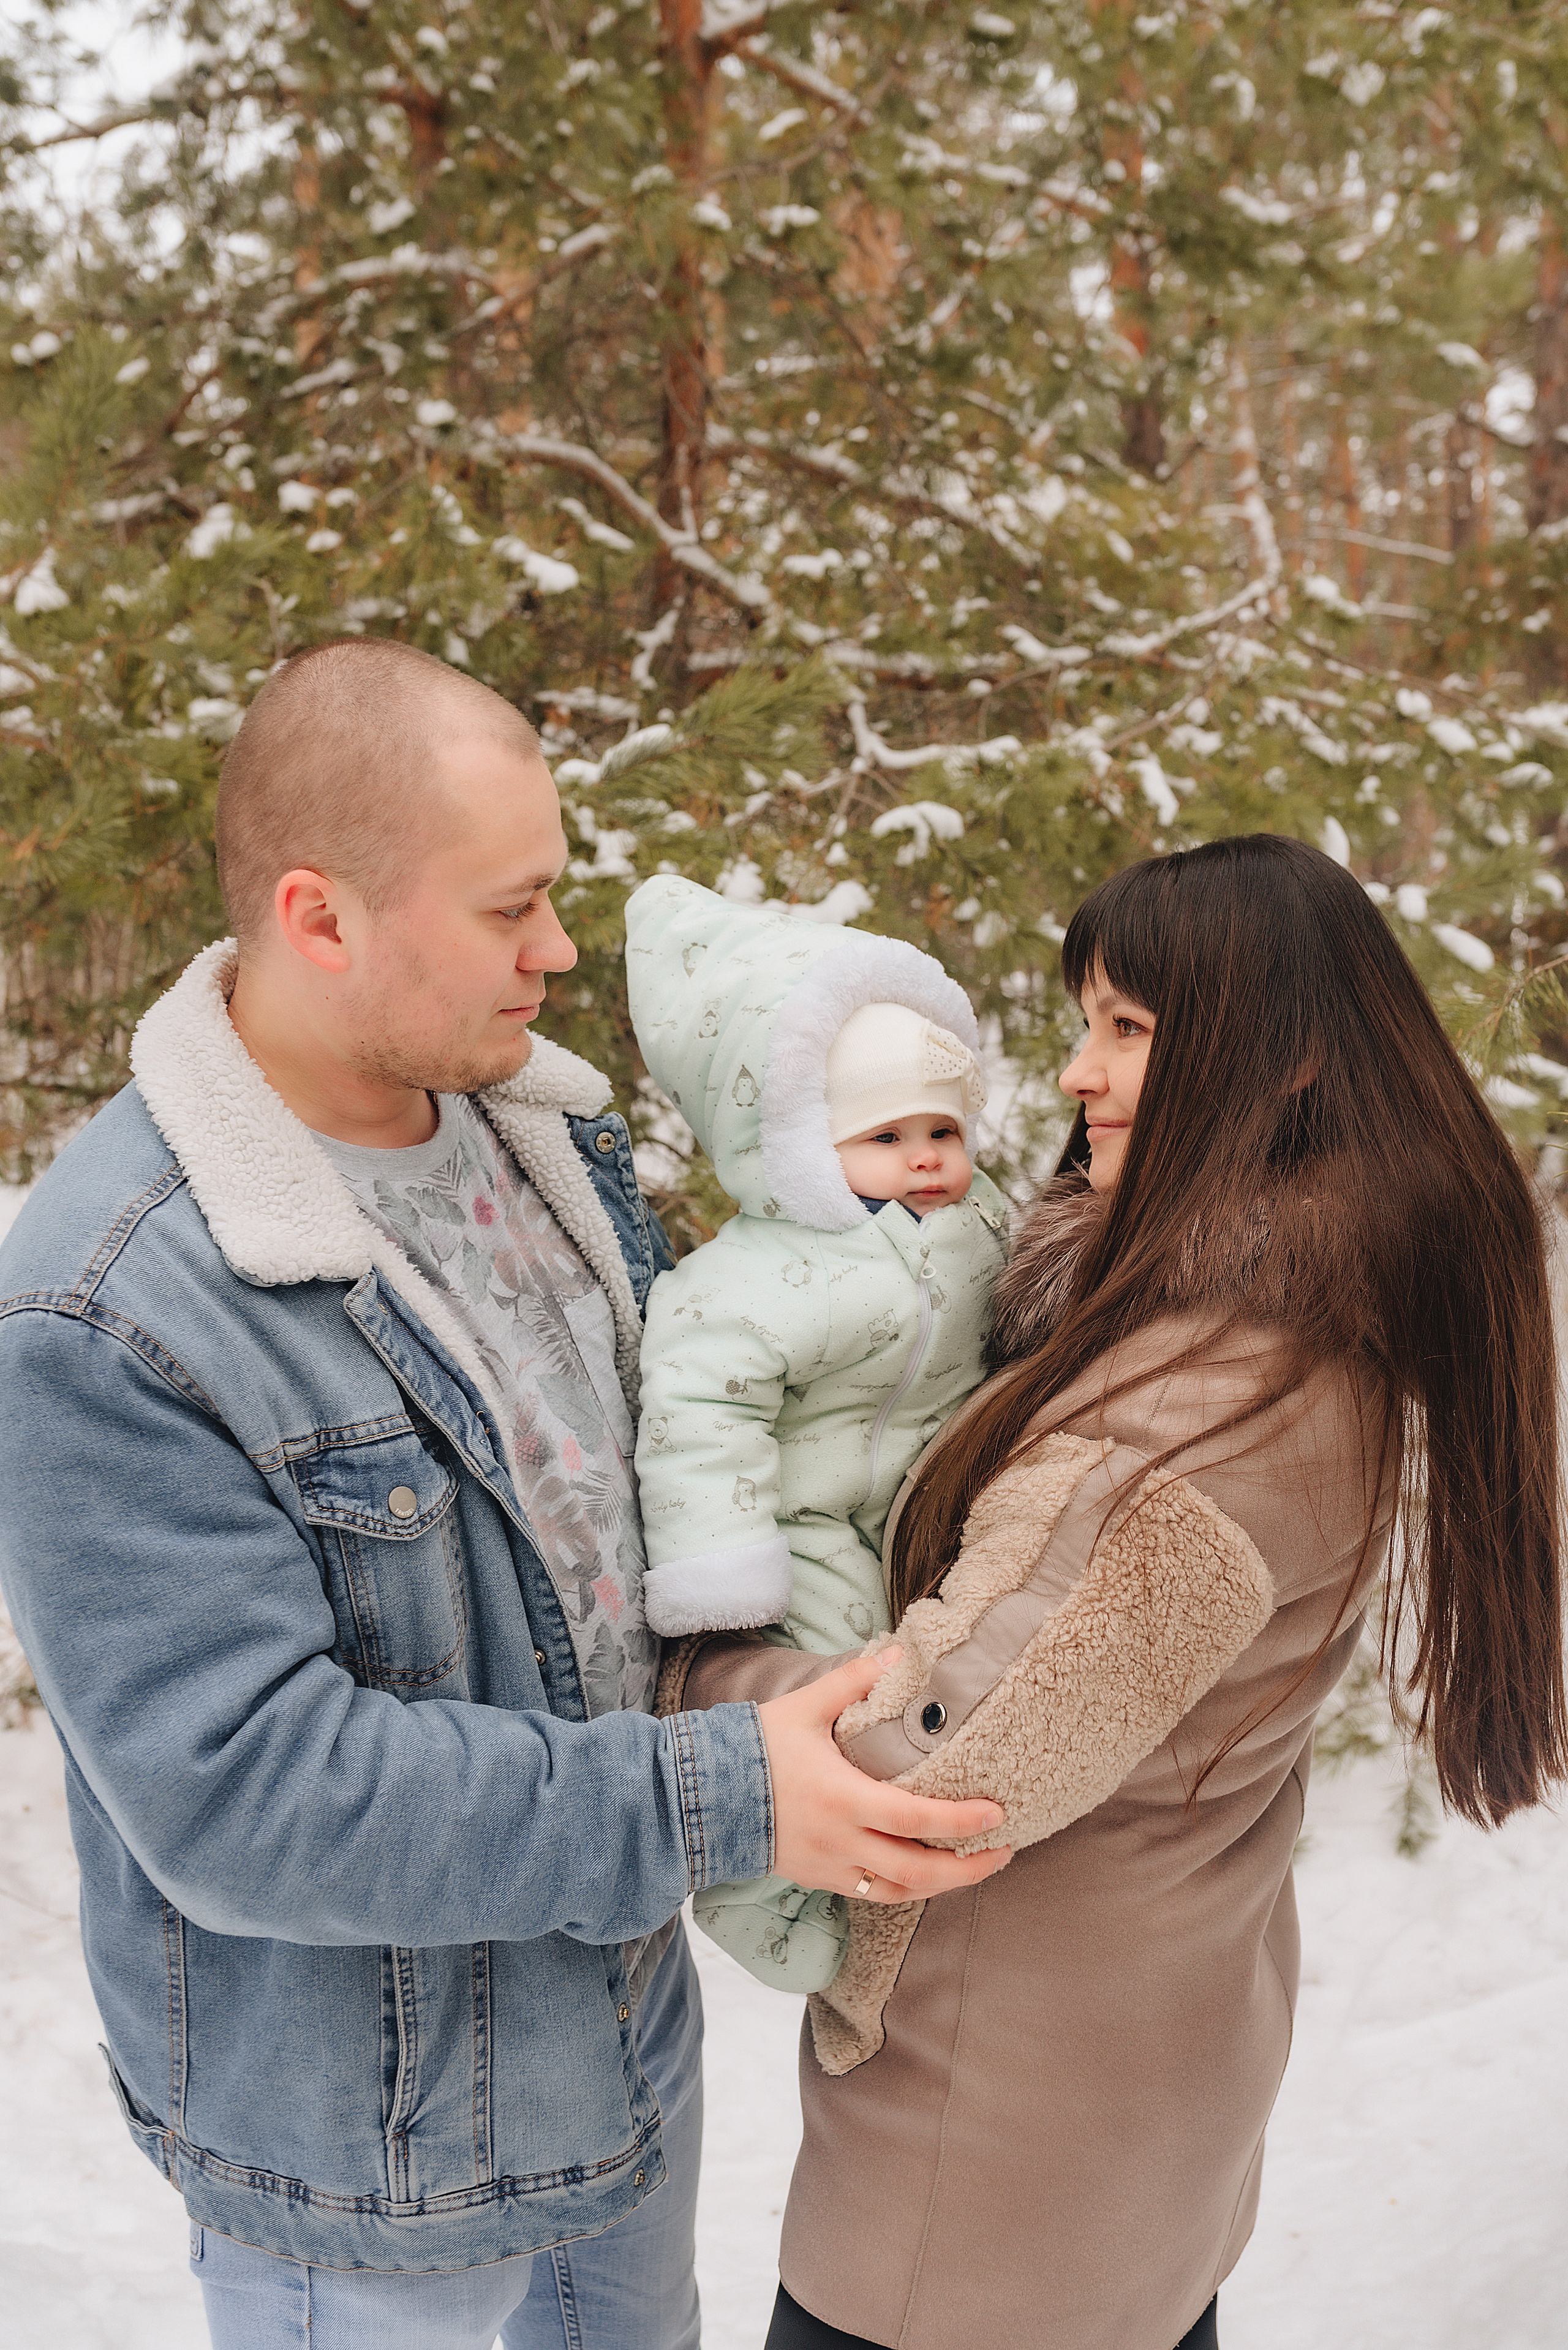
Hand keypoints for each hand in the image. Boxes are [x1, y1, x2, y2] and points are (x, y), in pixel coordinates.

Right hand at [759, 1648, 1010, 1903]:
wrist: (703, 1795)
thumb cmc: (757, 1747)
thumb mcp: (805, 1707)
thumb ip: (853, 1682)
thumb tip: (895, 1654)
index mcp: (843, 1799)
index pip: (914, 1819)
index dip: (960, 1822)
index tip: (997, 1815)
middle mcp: (841, 1841)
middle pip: (917, 1872)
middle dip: (966, 1869)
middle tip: (1002, 1852)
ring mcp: (830, 1866)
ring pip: (898, 1891)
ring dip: (941, 1885)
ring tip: (973, 1868)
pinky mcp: (818, 1878)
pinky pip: (872, 1893)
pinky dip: (904, 1887)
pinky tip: (924, 1874)